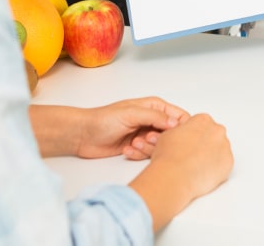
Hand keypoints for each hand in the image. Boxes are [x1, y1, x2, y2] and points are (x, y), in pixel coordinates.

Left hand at [28, 98, 186, 159]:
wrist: (84, 135)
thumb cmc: (104, 119)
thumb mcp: (132, 114)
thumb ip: (155, 117)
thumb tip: (176, 123)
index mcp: (155, 107)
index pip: (179, 116)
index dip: (179, 127)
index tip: (170, 135)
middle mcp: (152, 120)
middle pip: (171, 134)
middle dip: (160, 140)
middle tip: (146, 138)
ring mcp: (145, 135)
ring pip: (160, 147)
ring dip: (147, 148)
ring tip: (133, 144)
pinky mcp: (138, 148)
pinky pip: (147, 155)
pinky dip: (138, 154)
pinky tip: (126, 149)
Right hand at [128, 113, 232, 231]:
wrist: (174, 176)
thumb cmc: (169, 156)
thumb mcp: (167, 134)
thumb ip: (180, 131)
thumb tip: (180, 135)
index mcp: (203, 120)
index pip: (202, 124)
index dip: (194, 134)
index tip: (189, 142)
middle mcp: (217, 130)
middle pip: (213, 135)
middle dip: (205, 144)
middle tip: (192, 155)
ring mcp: (225, 147)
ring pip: (220, 150)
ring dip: (211, 155)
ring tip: (196, 166)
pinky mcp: (229, 163)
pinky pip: (224, 164)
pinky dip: (216, 168)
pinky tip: (203, 172)